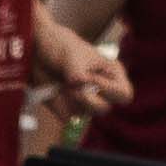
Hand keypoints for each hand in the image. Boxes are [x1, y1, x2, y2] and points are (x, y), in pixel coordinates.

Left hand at [28, 14, 124, 139]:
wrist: (41, 52)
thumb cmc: (63, 48)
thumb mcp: (73, 56)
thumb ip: (78, 73)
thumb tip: (78, 86)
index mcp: (112, 75)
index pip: (124, 94)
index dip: (110, 90)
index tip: (92, 79)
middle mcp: (102, 92)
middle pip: (103, 109)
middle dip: (86, 97)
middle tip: (72, 84)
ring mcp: (87, 103)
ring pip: (85, 114)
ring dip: (71, 99)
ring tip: (63, 82)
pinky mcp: (70, 110)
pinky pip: (68, 118)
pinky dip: (60, 106)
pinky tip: (57, 91)